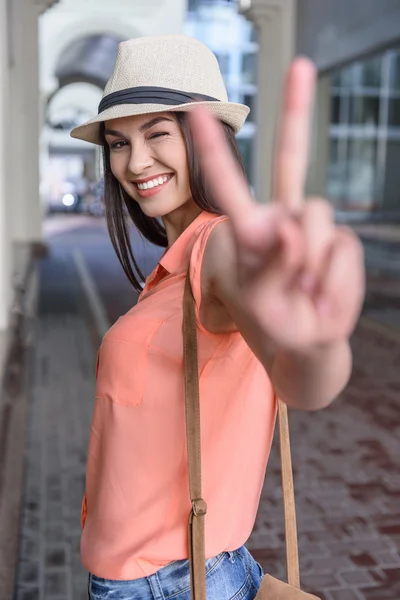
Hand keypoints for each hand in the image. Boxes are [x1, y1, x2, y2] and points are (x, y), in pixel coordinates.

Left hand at [189, 58, 364, 352]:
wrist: (306, 348)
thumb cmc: (272, 325)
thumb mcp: (258, 301)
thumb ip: (272, 265)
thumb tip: (292, 227)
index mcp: (249, 231)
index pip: (229, 185)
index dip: (215, 149)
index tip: (199, 110)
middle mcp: (281, 219)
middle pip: (290, 159)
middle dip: (295, 110)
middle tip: (303, 62)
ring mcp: (312, 227)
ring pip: (316, 217)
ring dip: (308, 265)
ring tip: (303, 294)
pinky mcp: (342, 242)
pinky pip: (340, 250)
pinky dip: (333, 282)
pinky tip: (322, 295)